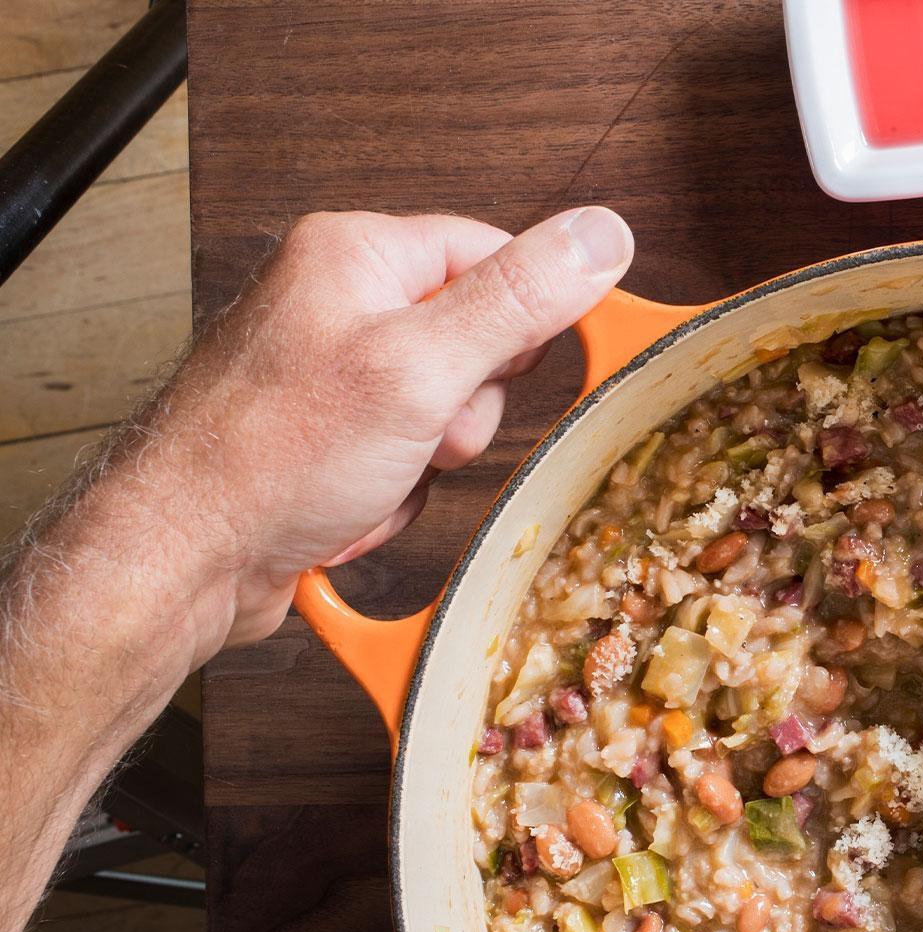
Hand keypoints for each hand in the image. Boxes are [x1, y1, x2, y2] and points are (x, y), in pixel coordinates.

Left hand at [169, 207, 634, 643]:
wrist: (180, 560)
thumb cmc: (266, 459)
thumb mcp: (421, 369)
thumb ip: (517, 300)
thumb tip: (599, 236)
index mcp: (355, 254)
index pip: (493, 255)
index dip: (519, 322)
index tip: (516, 369)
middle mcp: (337, 302)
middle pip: (475, 342)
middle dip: (461, 412)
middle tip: (419, 431)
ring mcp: (329, 373)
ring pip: (445, 412)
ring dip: (426, 462)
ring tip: (371, 474)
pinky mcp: (324, 435)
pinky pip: (405, 457)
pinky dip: (392, 491)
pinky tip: (348, 502)